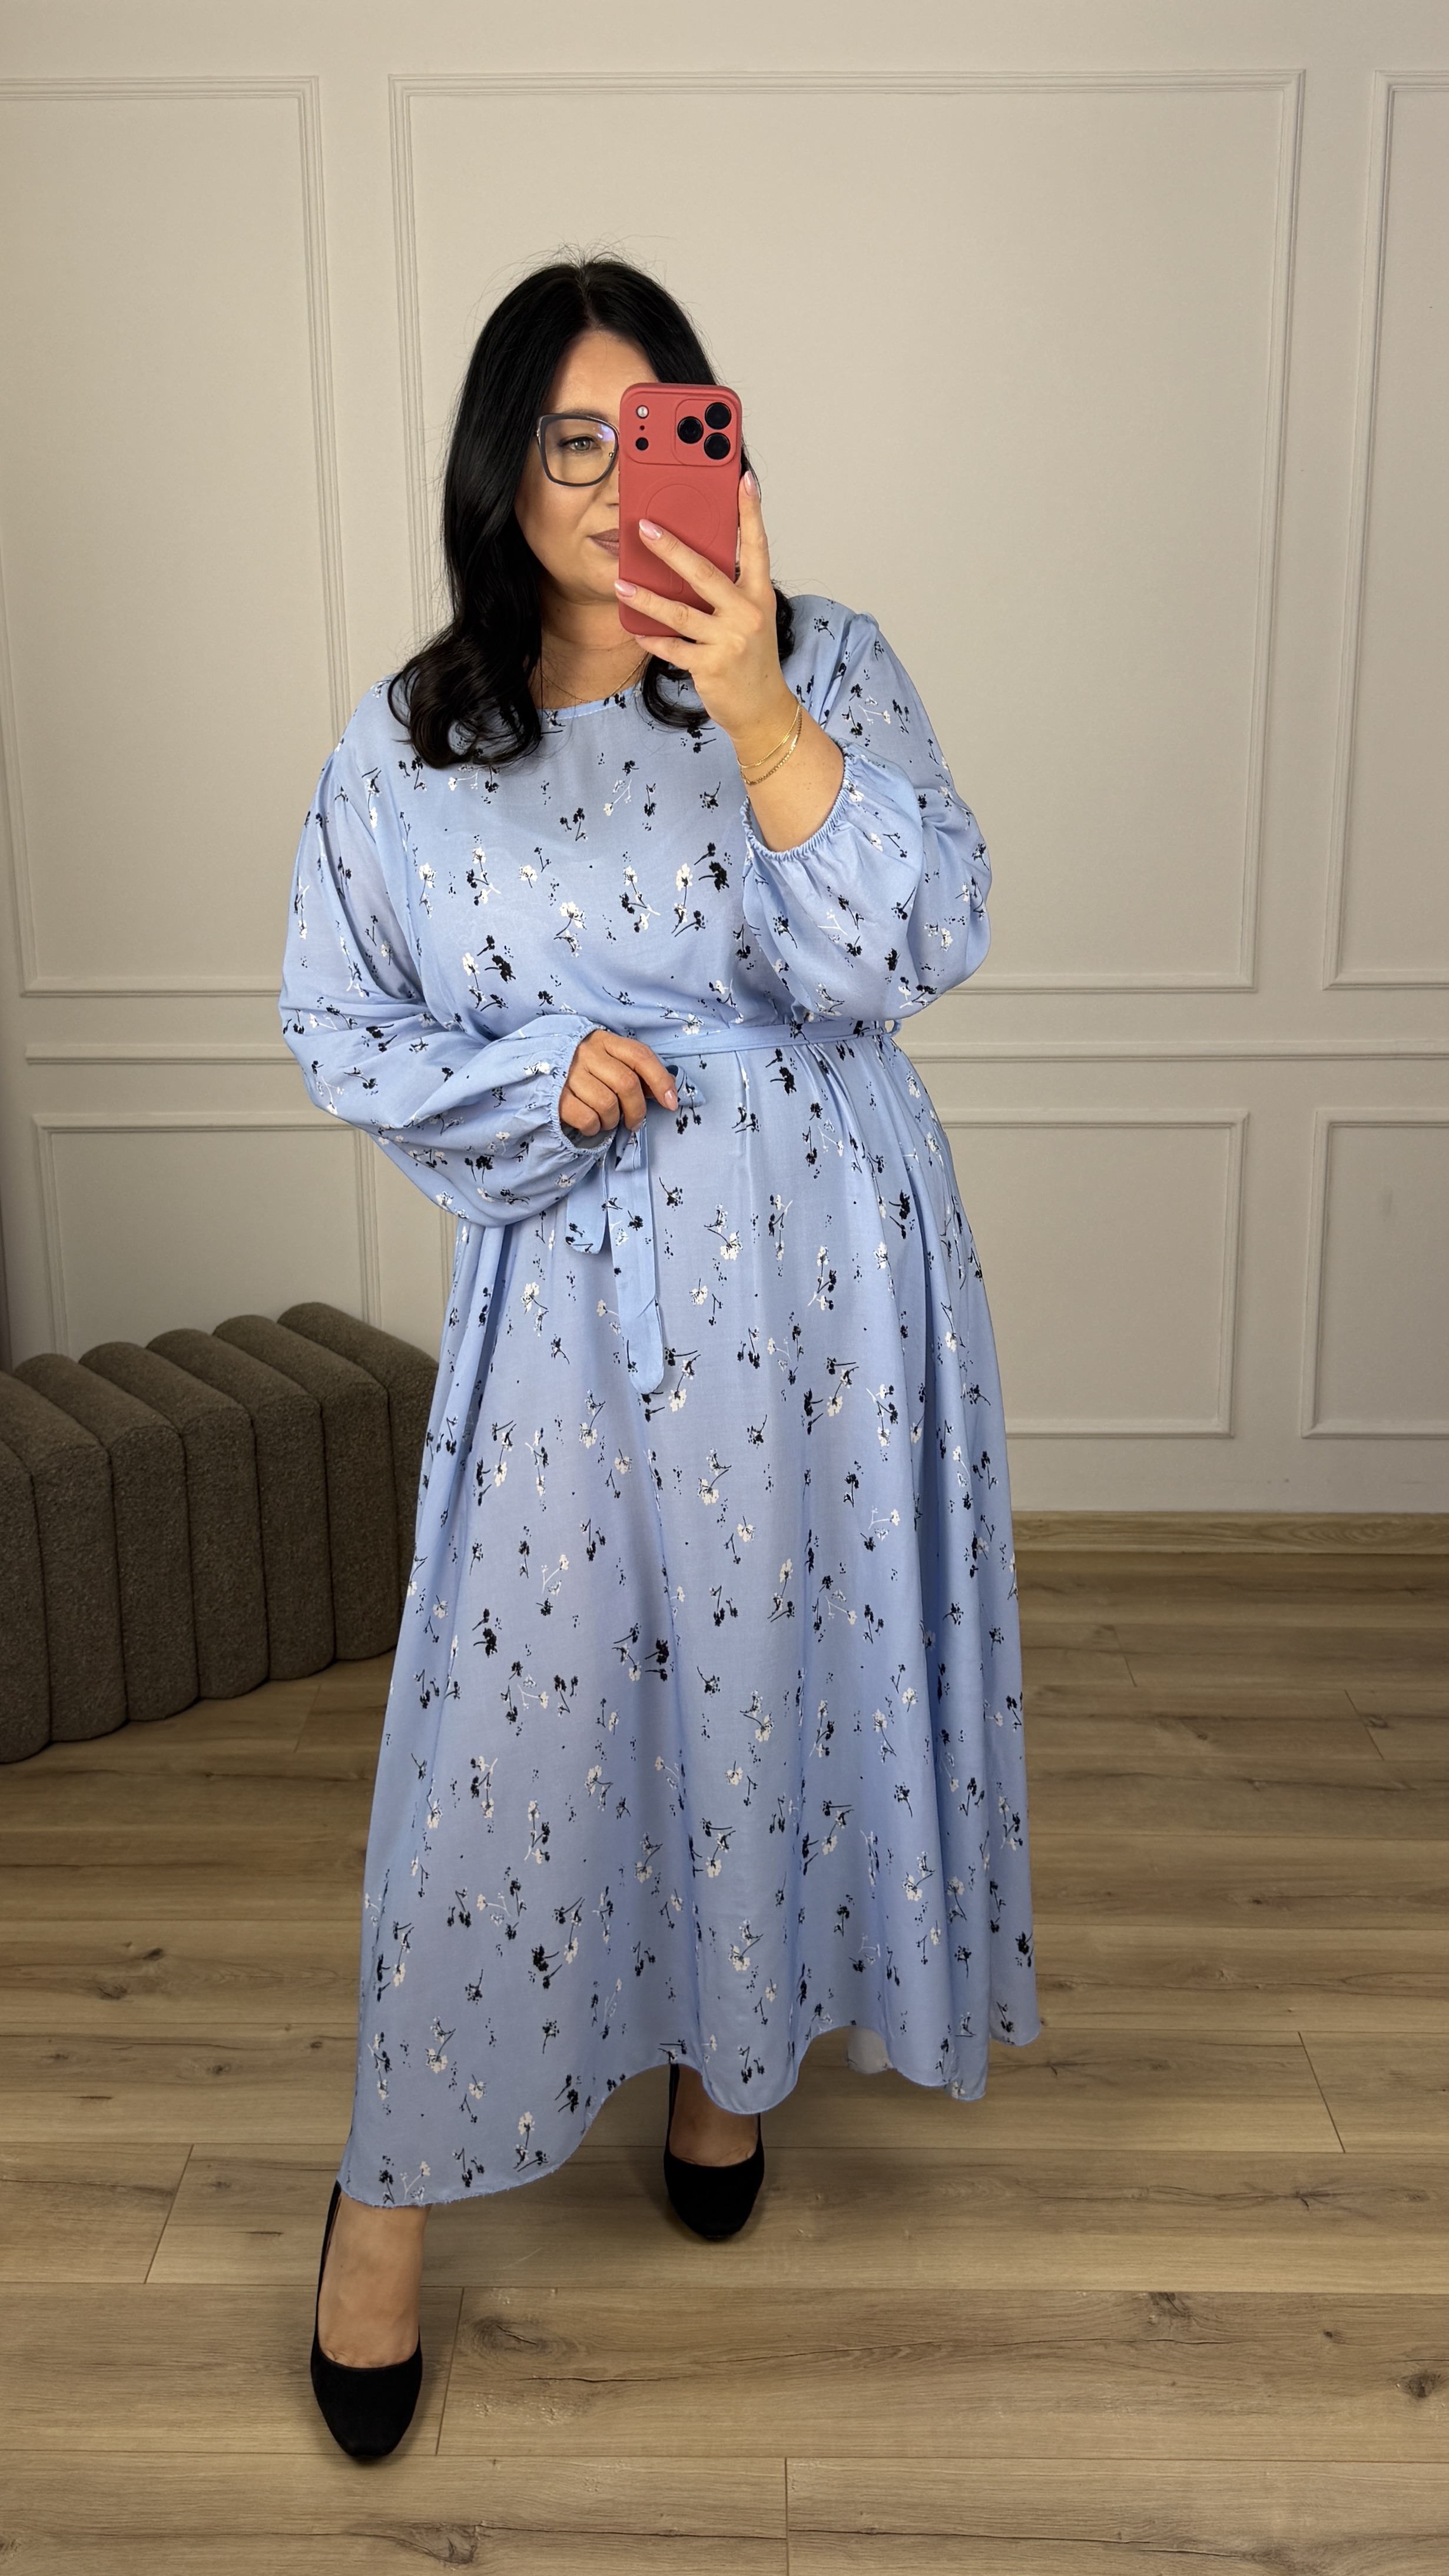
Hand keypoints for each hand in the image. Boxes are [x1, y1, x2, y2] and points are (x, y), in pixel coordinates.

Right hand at [560, 1028, 676, 1139]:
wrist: (533, 1069)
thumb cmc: (579, 1068)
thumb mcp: (606, 1060)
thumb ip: (634, 1071)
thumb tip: (666, 1092)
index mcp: (604, 1040)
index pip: (640, 1056)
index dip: (661, 1081)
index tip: (671, 1103)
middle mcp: (586, 1053)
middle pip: (627, 1083)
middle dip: (637, 1110)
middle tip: (634, 1122)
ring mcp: (568, 1073)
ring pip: (607, 1104)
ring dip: (613, 1121)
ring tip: (607, 1120)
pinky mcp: (555, 1096)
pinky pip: (587, 1118)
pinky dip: (594, 1128)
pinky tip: (591, 1124)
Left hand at [614, 470, 798, 768]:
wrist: (763, 709)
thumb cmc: (752, 658)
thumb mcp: (750, 617)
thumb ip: (728, 590)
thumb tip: (688, 563)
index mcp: (759, 595)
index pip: (757, 546)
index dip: (751, 512)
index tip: (744, 481)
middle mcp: (746, 614)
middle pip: (705, 573)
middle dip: (672, 549)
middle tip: (645, 528)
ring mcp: (728, 641)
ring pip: (680, 612)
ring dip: (647, 598)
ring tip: (622, 583)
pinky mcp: (710, 666)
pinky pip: (672, 648)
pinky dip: (653, 639)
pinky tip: (635, 631)